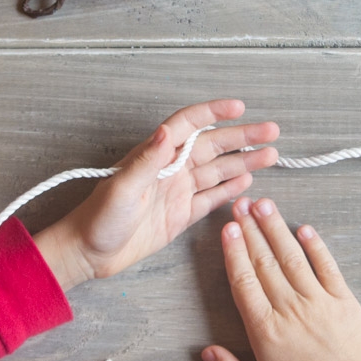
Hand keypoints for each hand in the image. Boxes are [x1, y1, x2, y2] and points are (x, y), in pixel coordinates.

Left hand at [33, 100, 279, 290]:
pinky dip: (229, 189)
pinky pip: (210, 198)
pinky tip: (247, 181)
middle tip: (271, 130)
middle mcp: (169, 169)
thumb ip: (147, 160)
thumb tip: (167, 131)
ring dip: (244, 162)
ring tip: (270, 154)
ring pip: (217, 171)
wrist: (89, 253)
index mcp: (155, 156)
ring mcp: (176, 192)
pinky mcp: (179, 215)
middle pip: (212, 146)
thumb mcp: (122, 188)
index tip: (239, 107)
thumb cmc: (98, 218)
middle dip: (242, 137)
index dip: (213, 113)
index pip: (189, 125)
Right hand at [201, 197, 360, 360]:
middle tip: (239, 203)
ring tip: (263, 204)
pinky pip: (326, 266)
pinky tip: (303, 228)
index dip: (234, 252)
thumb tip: (206, 352)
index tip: (227, 228)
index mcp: (265, 331)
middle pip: (264, 261)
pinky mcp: (343, 300)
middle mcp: (288, 308)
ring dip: (276, 228)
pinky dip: (315, 246)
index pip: (244, 282)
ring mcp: (317, 301)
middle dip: (250, 229)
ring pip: (291, 257)